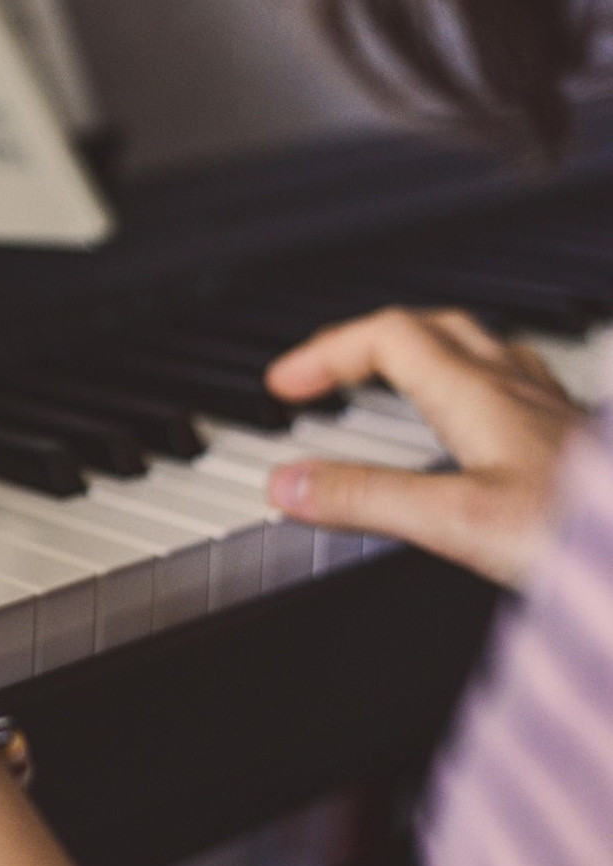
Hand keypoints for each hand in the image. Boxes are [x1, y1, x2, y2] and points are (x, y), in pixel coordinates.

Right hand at [264, 306, 584, 586]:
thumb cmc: (586, 535)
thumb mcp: (458, 522)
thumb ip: (367, 498)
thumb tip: (288, 485)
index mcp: (479, 393)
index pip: (386, 336)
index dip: (327, 351)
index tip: (284, 383)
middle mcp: (518, 388)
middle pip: (431, 329)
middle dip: (366, 342)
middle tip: (326, 372)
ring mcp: (553, 411)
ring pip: (479, 350)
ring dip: (423, 354)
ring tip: (392, 381)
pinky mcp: (577, 443)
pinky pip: (515, 386)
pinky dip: (471, 387)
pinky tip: (480, 424)